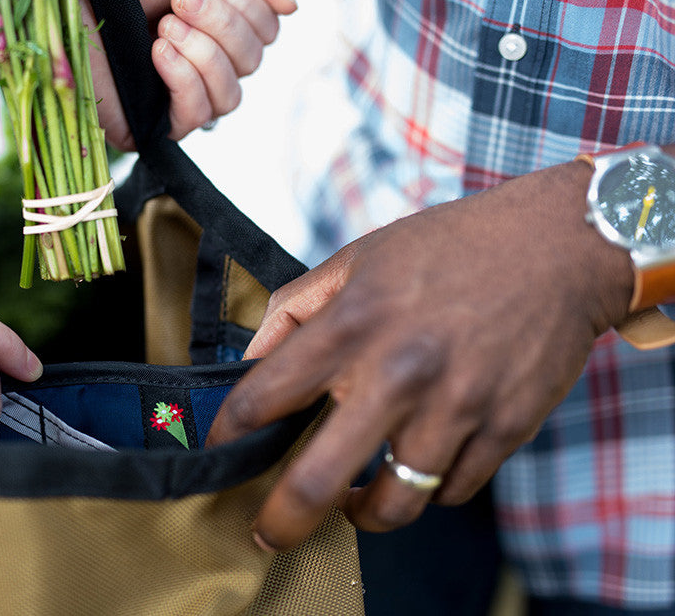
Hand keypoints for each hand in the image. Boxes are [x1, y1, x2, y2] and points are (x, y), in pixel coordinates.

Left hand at [89, 0, 297, 148]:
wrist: (65, 11)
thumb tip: (291, 5)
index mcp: (218, 30)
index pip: (268, 28)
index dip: (251, 3)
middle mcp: (208, 70)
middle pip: (254, 58)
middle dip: (223, 23)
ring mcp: (185, 102)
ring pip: (232, 92)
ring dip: (203, 52)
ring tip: (164, 28)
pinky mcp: (158, 128)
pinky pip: (197, 114)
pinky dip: (183, 78)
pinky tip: (159, 53)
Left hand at [206, 160, 635, 549]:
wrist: (558, 245)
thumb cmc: (450, 248)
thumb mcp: (359, 257)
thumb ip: (296, 306)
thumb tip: (252, 357)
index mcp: (352, 324)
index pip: (263, 396)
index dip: (228, 432)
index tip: (220, 448)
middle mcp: (397, 372)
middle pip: (317, 481)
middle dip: (280, 522)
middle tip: (266, 533)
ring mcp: (454, 407)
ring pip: (393, 504)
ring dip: (365, 511)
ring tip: (354, 498)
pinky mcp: (503, 428)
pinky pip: (452, 492)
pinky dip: (430, 488)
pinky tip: (422, 460)